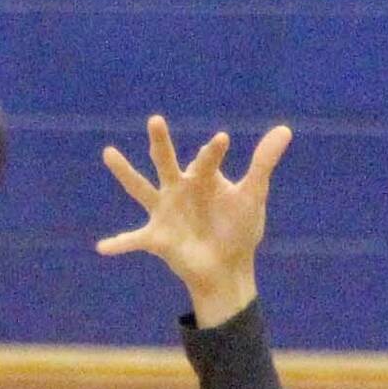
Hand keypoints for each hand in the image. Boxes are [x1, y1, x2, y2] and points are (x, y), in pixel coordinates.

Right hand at [97, 115, 291, 326]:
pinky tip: (102, 247)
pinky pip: (134, 240)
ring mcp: (165, 212)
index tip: (222, 141)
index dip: (213, 153)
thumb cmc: (240, 229)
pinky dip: (119, 244)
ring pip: (140, 188)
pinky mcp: (158, 238)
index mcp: (202, 179)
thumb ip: (263, 163)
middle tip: (156, 120)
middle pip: (166, 161)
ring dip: (125, 172)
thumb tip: (285, 129)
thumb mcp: (253, 196)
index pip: (206, 160)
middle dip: (162, 143)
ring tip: (109, 152)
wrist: (228, 268)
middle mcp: (179, 190)